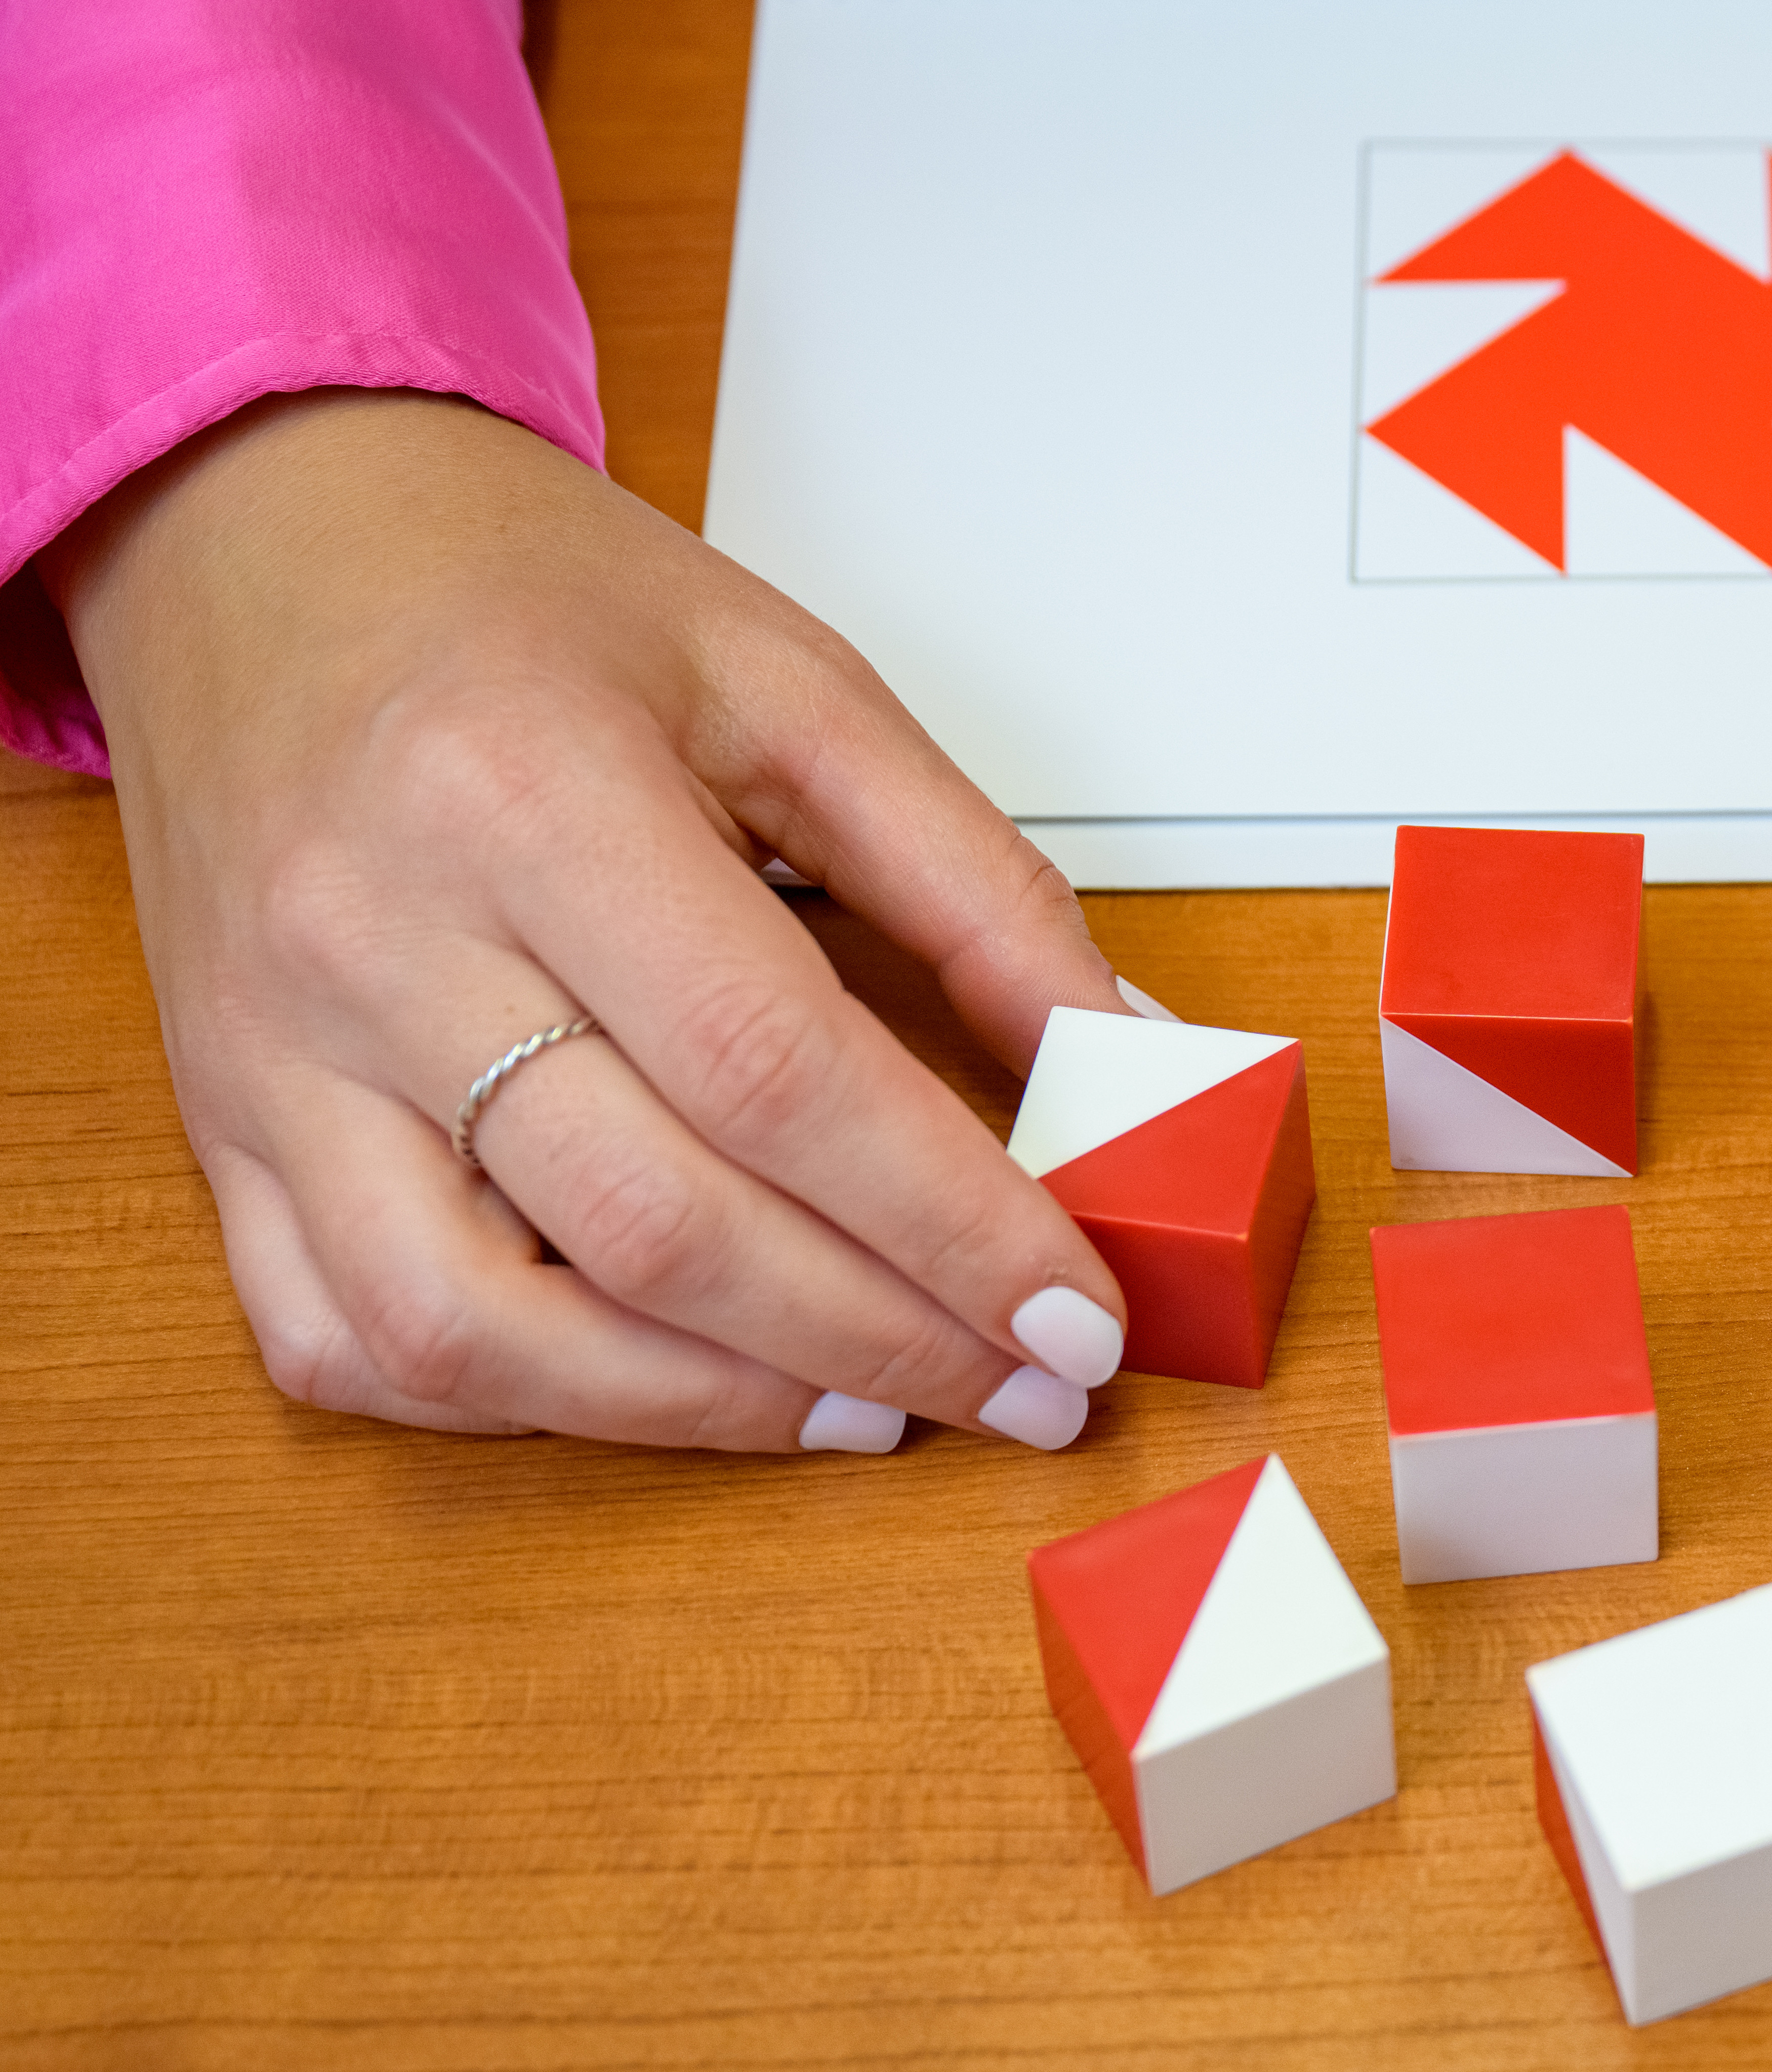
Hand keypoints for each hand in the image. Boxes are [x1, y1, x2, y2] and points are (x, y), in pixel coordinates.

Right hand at [45, 389, 1136, 1451]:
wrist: (264, 532)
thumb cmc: (525, 597)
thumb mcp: (792, 683)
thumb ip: (975, 881)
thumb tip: (1121, 1059)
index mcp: (523, 796)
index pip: (777, 1075)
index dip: (951, 1222)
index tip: (1081, 1316)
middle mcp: (370, 946)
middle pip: (657, 1226)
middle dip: (879, 1338)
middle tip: (1029, 1390)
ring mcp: (272, 1061)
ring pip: (482, 1331)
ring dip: (710, 1410)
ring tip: (875, 1409)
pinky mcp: (222, 1130)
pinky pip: (349, 1343)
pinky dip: (525, 1402)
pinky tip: (673, 1384)